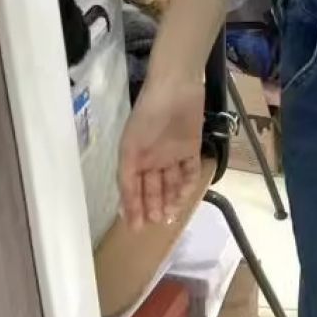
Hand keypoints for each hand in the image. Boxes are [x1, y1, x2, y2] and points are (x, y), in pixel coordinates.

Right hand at [117, 81, 206, 229]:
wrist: (176, 88)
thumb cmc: (148, 117)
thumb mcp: (130, 149)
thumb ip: (128, 178)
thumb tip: (124, 207)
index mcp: (133, 157)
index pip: (132, 188)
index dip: (133, 208)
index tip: (136, 228)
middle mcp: (152, 158)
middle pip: (152, 188)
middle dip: (154, 206)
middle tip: (157, 223)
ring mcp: (172, 154)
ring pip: (171, 183)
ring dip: (171, 199)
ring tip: (171, 215)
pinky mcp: (191, 148)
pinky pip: (189, 171)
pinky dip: (187, 183)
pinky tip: (185, 196)